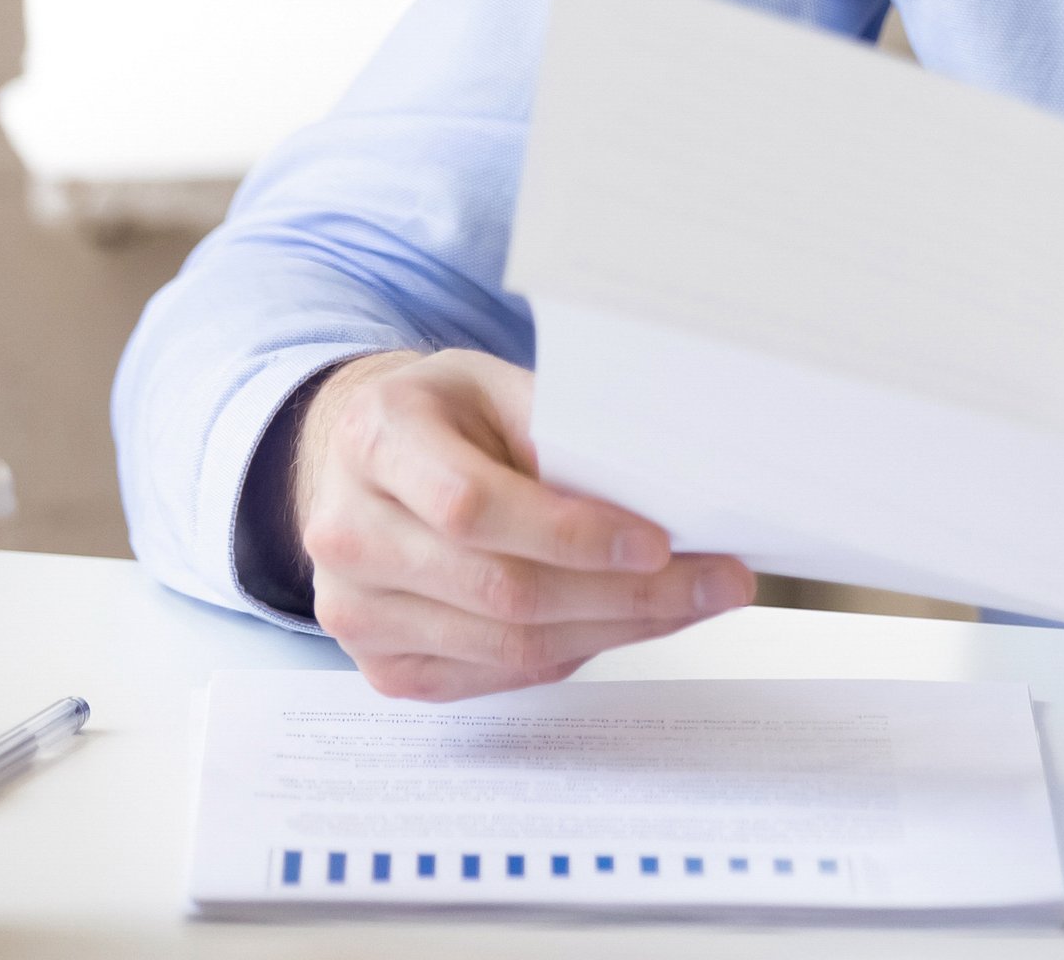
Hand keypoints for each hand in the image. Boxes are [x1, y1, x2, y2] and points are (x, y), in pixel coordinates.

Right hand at [293, 349, 753, 700]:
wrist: (368, 463)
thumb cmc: (449, 417)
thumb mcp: (498, 386)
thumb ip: (559, 431)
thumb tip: (658, 490)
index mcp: (374, 439)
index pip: (473, 506)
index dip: (573, 533)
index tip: (660, 542)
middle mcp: (346, 531)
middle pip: (502, 589)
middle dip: (627, 594)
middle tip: (717, 581)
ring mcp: (356, 612)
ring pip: (508, 646)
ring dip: (618, 628)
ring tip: (694, 603)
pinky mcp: (382, 667)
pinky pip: (496, 676)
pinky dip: (577, 651)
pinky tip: (630, 622)